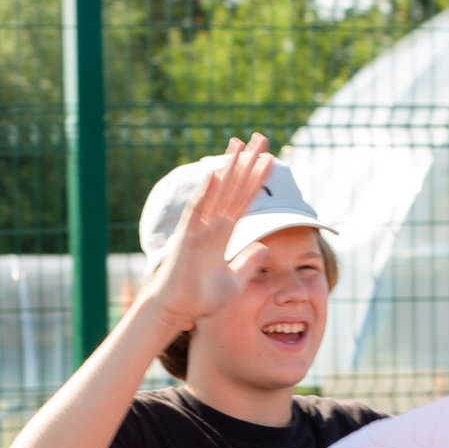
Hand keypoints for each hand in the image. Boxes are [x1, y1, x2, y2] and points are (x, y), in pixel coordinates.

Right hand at [134, 135, 276, 340]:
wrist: (179, 309)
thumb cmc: (202, 298)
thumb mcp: (235, 280)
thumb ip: (249, 262)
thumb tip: (265, 247)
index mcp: (224, 233)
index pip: (245, 199)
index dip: (257, 179)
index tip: (270, 159)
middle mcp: (213, 224)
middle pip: (235, 187)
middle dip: (248, 162)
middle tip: (261, 138)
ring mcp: (200, 227)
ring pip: (218, 191)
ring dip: (229, 168)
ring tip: (240, 143)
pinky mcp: (188, 237)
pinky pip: (197, 210)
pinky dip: (205, 192)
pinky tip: (214, 173)